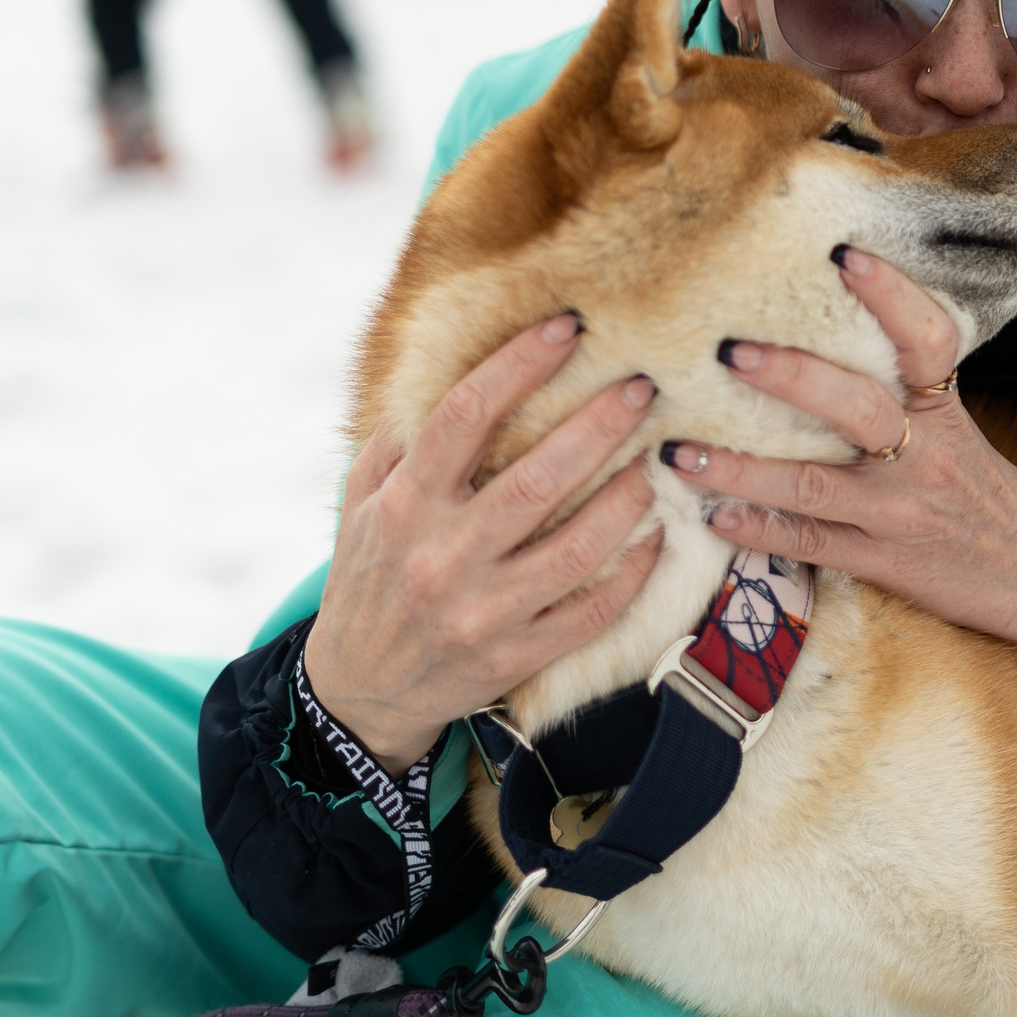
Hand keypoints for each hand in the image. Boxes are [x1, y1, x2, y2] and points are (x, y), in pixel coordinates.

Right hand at [303, 316, 665, 769]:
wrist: (359, 690)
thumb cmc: (370, 576)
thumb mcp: (361, 503)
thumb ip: (399, 438)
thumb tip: (443, 361)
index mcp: (403, 507)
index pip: (462, 419)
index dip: (516, 366)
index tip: (565, 326)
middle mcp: (442, 557)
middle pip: (535, 481)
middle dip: (597, 427)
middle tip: (641, 387)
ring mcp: (482, 613)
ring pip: (576, 548)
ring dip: (628, 498)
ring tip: (656, 458)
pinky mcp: (515, 656)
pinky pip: (591, 611)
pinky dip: (633, 571)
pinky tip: (657, 533)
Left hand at [660, 247, 1016, 654]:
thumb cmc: (990, 494)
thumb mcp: (961, 431)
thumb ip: (909, 391)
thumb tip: (834, 331)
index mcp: (946, 412)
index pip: (927, 341)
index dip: (891, 295)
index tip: (844, 254)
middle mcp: (925, 456)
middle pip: (859, 408)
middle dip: (792, 378)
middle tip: (729, 350)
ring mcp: (900, 512)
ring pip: (814, 485)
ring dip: (741, 468)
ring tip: (679, 452)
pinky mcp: (882, 560)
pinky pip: (810, 542)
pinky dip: (758, 530)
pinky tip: (713, 515)